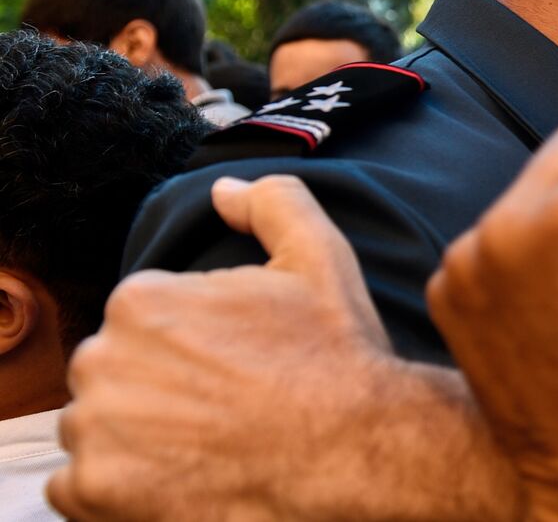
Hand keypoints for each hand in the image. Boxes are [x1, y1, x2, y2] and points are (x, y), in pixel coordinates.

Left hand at [48, 175, 498, 520]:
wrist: (352, 451)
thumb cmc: (336, 355)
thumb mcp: (320, 257)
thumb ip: (271, 202)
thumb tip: (223, 189)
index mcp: (143, 299)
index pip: (145, 322)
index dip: (195, 344)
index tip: (236, 365)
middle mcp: (104, 359)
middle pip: (116, 372)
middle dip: (159, 387)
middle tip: (226, 406)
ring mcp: (96, 430)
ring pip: (97, 426)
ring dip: (137, 436)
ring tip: (208, 443)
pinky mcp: (96, 492)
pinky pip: (81, 486)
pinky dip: (120, 487)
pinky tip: (182, 476)